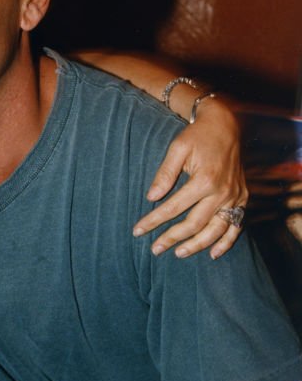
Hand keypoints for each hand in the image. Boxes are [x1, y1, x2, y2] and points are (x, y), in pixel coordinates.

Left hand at [133, 99, 247, 258]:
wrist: (225, 126)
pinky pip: (237, 226)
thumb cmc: (197, 136)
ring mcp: (235, 197)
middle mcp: (222, 192)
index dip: (154, 221)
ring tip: (179, 253)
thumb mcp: (177, 149)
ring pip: (215, 230)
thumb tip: (151, 197)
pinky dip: (227, 242)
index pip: (173, 208)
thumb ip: (165, 174)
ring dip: (197, 245)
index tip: (138, 231)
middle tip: (155, 249)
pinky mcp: (242, 198)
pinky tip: (213, 254)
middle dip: (172, 238)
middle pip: (194, 224)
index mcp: (204, 180)